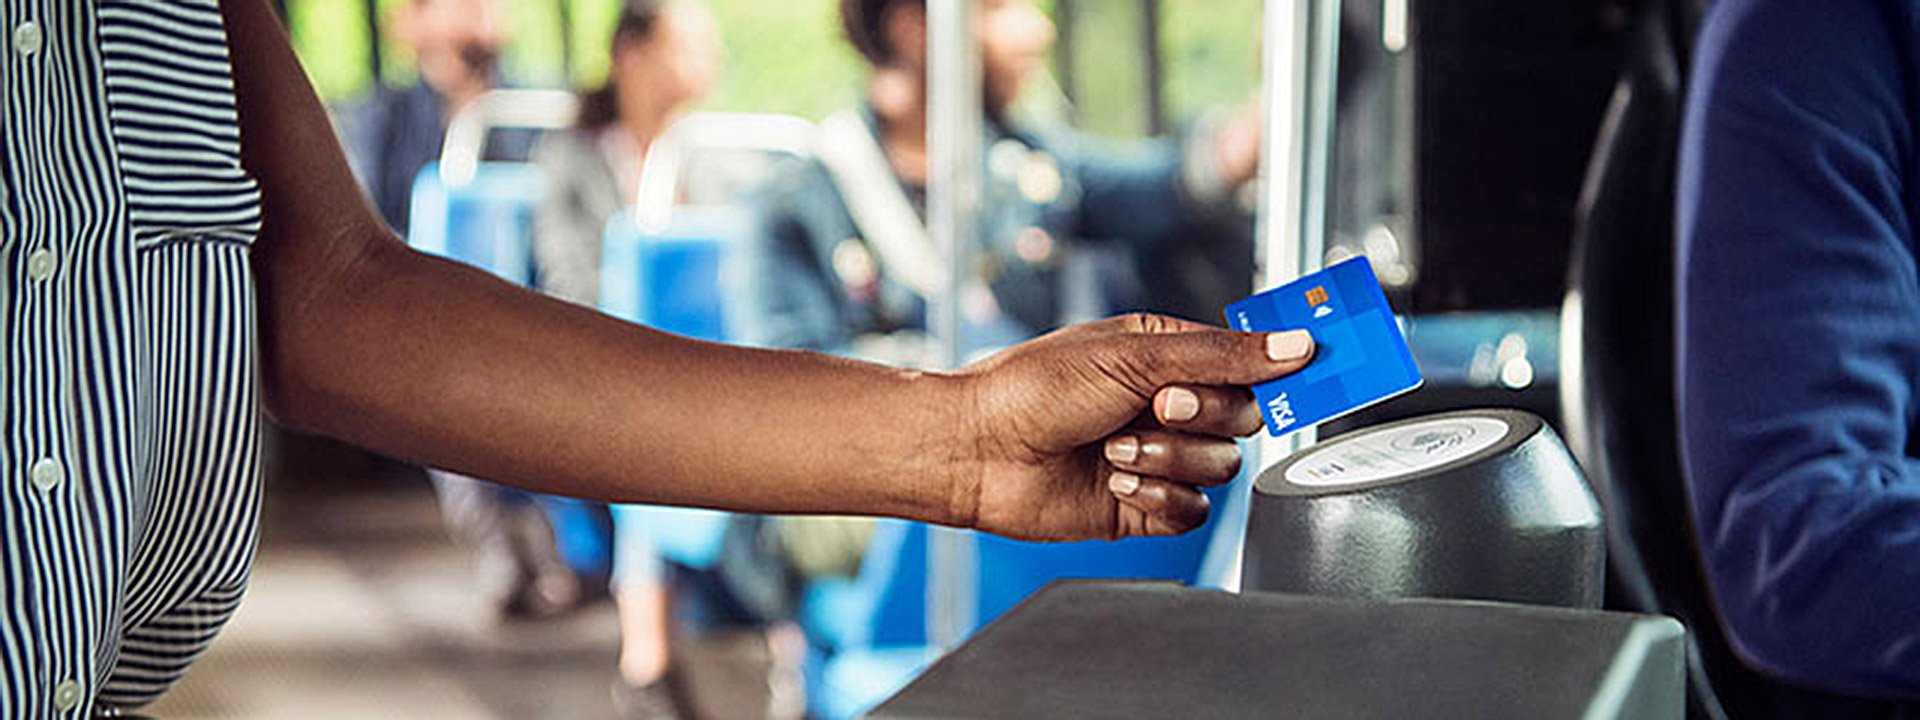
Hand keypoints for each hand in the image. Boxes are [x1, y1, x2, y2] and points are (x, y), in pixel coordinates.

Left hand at [952, 314, 1313, 541]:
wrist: (978, 451)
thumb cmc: (1035, 388)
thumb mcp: (1134, 354)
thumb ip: (1222, 355)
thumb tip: (1294, 346)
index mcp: (1169, 355)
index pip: (1251, 360)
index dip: (1282, 366)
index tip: (1318, 366)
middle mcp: (1168, 405)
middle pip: (1246, 418)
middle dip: (1202, 416)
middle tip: (1154, 406)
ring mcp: (1158, 457)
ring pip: (1220, 468)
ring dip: (1168, 459)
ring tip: (1113, 448)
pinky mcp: (1143, 508)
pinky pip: (1192, 513)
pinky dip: (1158, 499)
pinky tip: (1115, 483)